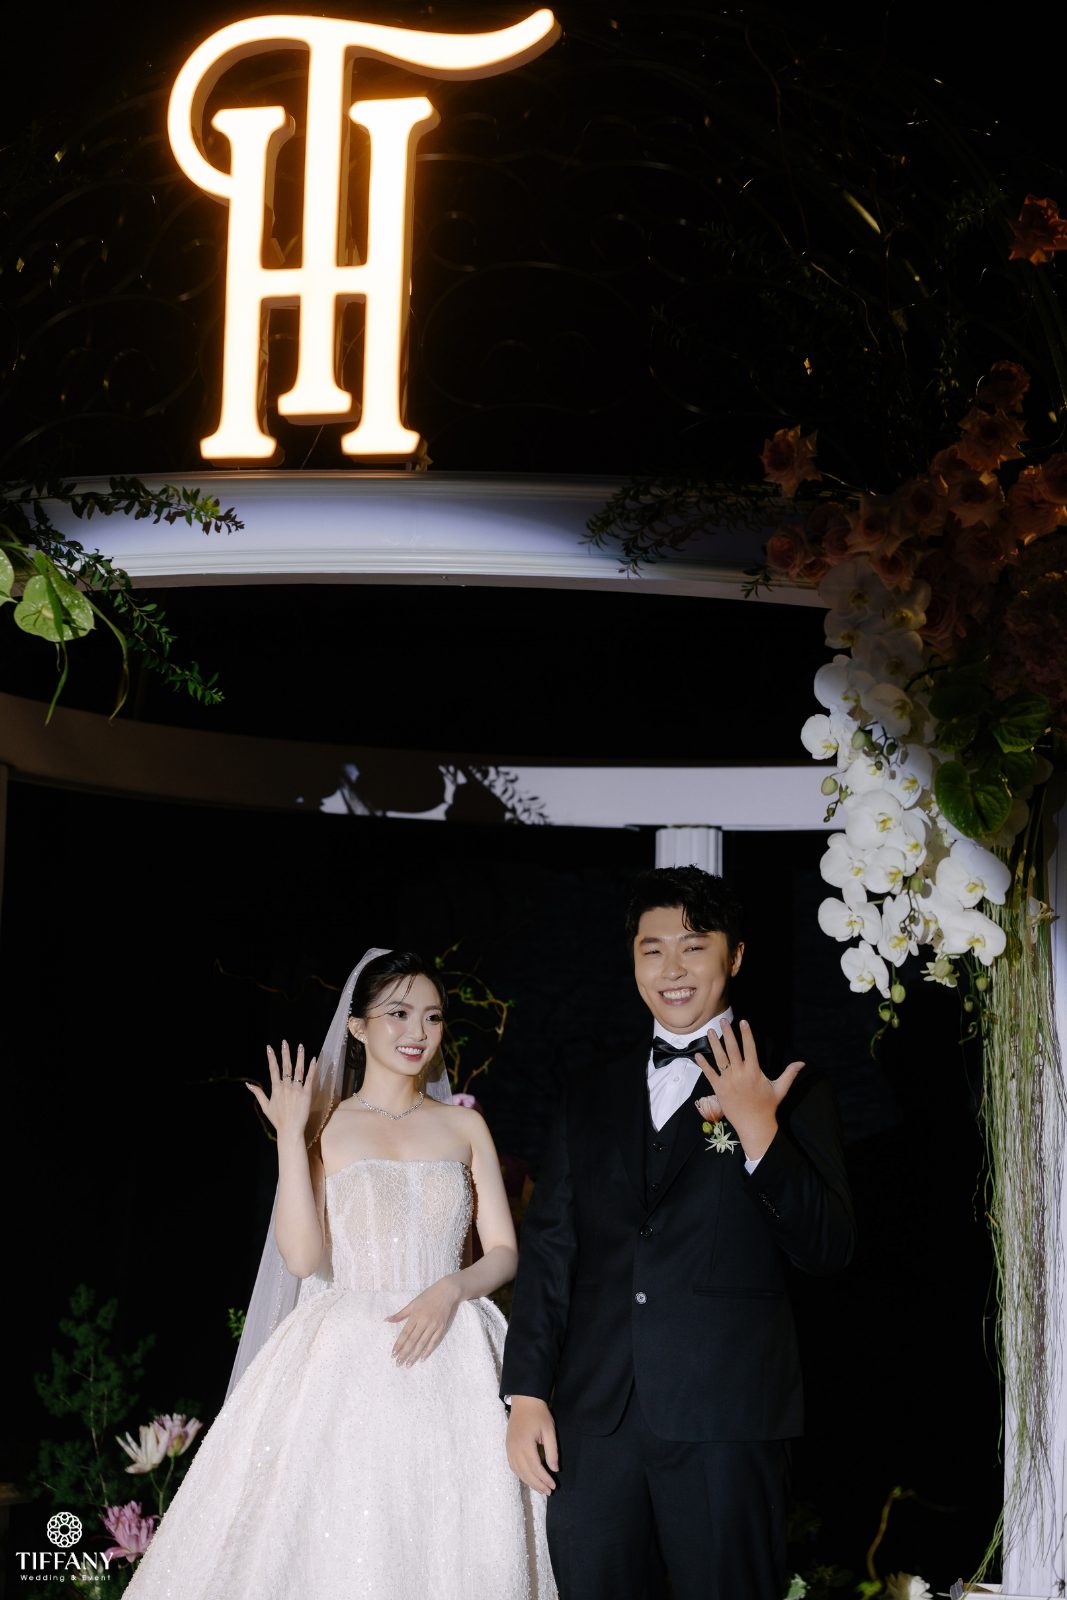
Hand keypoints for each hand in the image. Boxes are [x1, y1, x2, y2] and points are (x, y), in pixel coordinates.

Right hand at [246, 1041, 318, 1141]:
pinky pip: (310, 1079)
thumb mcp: (265, 1106)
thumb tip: (247, 1084)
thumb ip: (258, 1093)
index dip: (271, 1058)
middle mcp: (286, 1087)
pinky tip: (313, 1059)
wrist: (290, 1130)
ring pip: (298, 1070)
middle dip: (285, 1053)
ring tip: (300, 1046)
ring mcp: (297, 1090)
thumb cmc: (278, 1119)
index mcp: (276, 1089)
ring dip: (299, 1057)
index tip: (269, 1047)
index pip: (273, 1069)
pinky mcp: (307, 1094)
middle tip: (284, 1042)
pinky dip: (312, 1068)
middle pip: (286, 1066)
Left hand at [385, 1276, 461, 1364]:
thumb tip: (387, 1320)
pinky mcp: (441, 1328)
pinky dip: (428, 1350)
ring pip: (422, 1343)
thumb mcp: (412, 1303)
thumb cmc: (427, 1296)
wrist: (446, 1291)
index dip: (399, 1344)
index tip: (393, 1354)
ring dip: (414, 1355)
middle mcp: (424, 1322)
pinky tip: (422, 1358)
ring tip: (408, 1364)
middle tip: (398, 1363)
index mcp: (415, 1315)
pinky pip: (434, 1342)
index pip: (405, 1333)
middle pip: (412, 1340)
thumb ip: (400, 1314)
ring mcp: (433, 1325)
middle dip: (405, 1353)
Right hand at [506, 1396, 557, 1494]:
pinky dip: (521, 1475)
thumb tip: (555, 1469)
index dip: (545, 1479)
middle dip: (537, 1484)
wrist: (524, 1400)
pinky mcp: (508, 1447)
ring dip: (529, 1482)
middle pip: (526, 1473)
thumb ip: (552, 1451)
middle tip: (548, 1492)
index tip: (554, 1485)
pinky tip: (528, 1478)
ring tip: (540, 1488)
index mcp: (525, 1445)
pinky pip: (513, 1466)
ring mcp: (509, 1448)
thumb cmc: (539, 1414)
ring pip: (518, 1471)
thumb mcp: (549, 1430)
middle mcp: (515, 1449)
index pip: (536, 1468)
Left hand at [694, 1020, 803, 1160]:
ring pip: (719, 1058)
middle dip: (728, 1033)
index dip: (746, 1034)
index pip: (750, 1048)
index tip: (743, 1022)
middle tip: (723, 1021)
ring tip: (710, 1031)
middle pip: (732, 1049)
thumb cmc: (767, 1106)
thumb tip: (802, 1063)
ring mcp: (728, 1081)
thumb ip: (789, 1074)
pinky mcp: (719, 1089)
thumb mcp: (780, 1088)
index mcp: (754, 1071)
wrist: (754, 1124)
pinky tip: (698, 1055)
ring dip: (714, 1044)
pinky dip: (703, 1064)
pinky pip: (709, 1074)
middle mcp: (740, 1074)